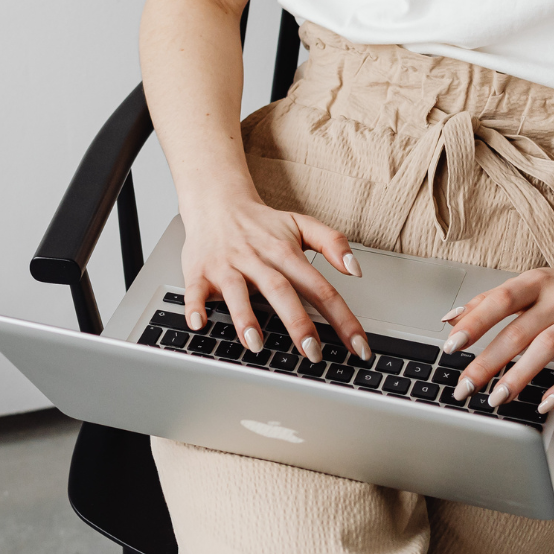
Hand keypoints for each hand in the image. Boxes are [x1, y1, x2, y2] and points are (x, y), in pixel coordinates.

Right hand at [179, 197, 371, 362]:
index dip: (342, 318)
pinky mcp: (199, 271)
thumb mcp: (301, 224)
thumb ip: (333, 242)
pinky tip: (199, 324)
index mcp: (286, 253)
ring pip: (238, 292)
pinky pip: (195, 290)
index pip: (320, 288)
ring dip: (246, 318)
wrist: (216, 200)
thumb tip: (356, 270)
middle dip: (298, 323)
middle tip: (313, 353)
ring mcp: (227, 267)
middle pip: (281, 291)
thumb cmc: (260, 223)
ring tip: (256, 344)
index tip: (359, 346)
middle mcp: (258, 260)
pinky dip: (195, 307)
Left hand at [440, 260, 553, 411]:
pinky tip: (545, 404)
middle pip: (519, 331)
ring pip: (547, 348)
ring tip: (497, 398)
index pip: (500, 301)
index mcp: (537, 282)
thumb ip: (490, 301)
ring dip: (519, 376)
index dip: (475, 323)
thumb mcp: (530, 285)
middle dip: (488, 362)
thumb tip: (450, 319)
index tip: (452, 346)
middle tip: (465, 387)